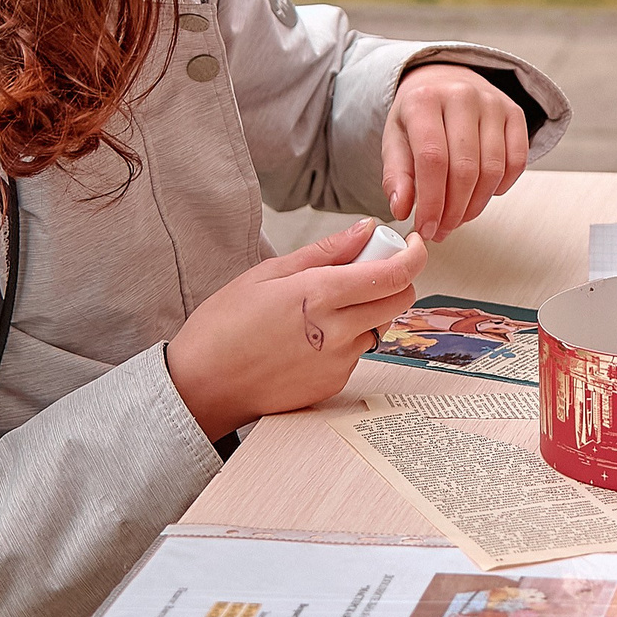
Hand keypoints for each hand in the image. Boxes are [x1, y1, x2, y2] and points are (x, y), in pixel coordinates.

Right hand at [166, 219, 423, 441]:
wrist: (201, 387)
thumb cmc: (223, 326)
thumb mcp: (268, 273)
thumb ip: (325, 252)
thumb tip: (365, 229)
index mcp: (320, 295)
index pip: (395, 273)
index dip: (415, 254)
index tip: (413, 244)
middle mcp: (337, 331)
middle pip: (400, 300)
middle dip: (395, 279)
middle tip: (366, 270)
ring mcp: (338, 362)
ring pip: (379, 325)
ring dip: (369, 309)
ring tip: (326, 307)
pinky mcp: (333, 385)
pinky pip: (358, 352)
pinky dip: (348, 337)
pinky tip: (311, 336)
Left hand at [383, 63, 527, 242]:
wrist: (445, 79)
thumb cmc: (418, 114)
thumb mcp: (395, 138)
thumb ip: (396, 175)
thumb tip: (402, 208)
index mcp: (424, 100)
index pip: (432, 160)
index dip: (431, 202)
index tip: (426, 228)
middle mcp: (461, 96)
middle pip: (465, 169)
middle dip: (453, 210)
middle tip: (442, 230)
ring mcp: (493, 103)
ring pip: (492, 170)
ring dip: (476, 205)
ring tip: (459, 217)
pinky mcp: (515, 113)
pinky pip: (517, 162)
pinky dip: (501, 187)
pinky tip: (483, 194)